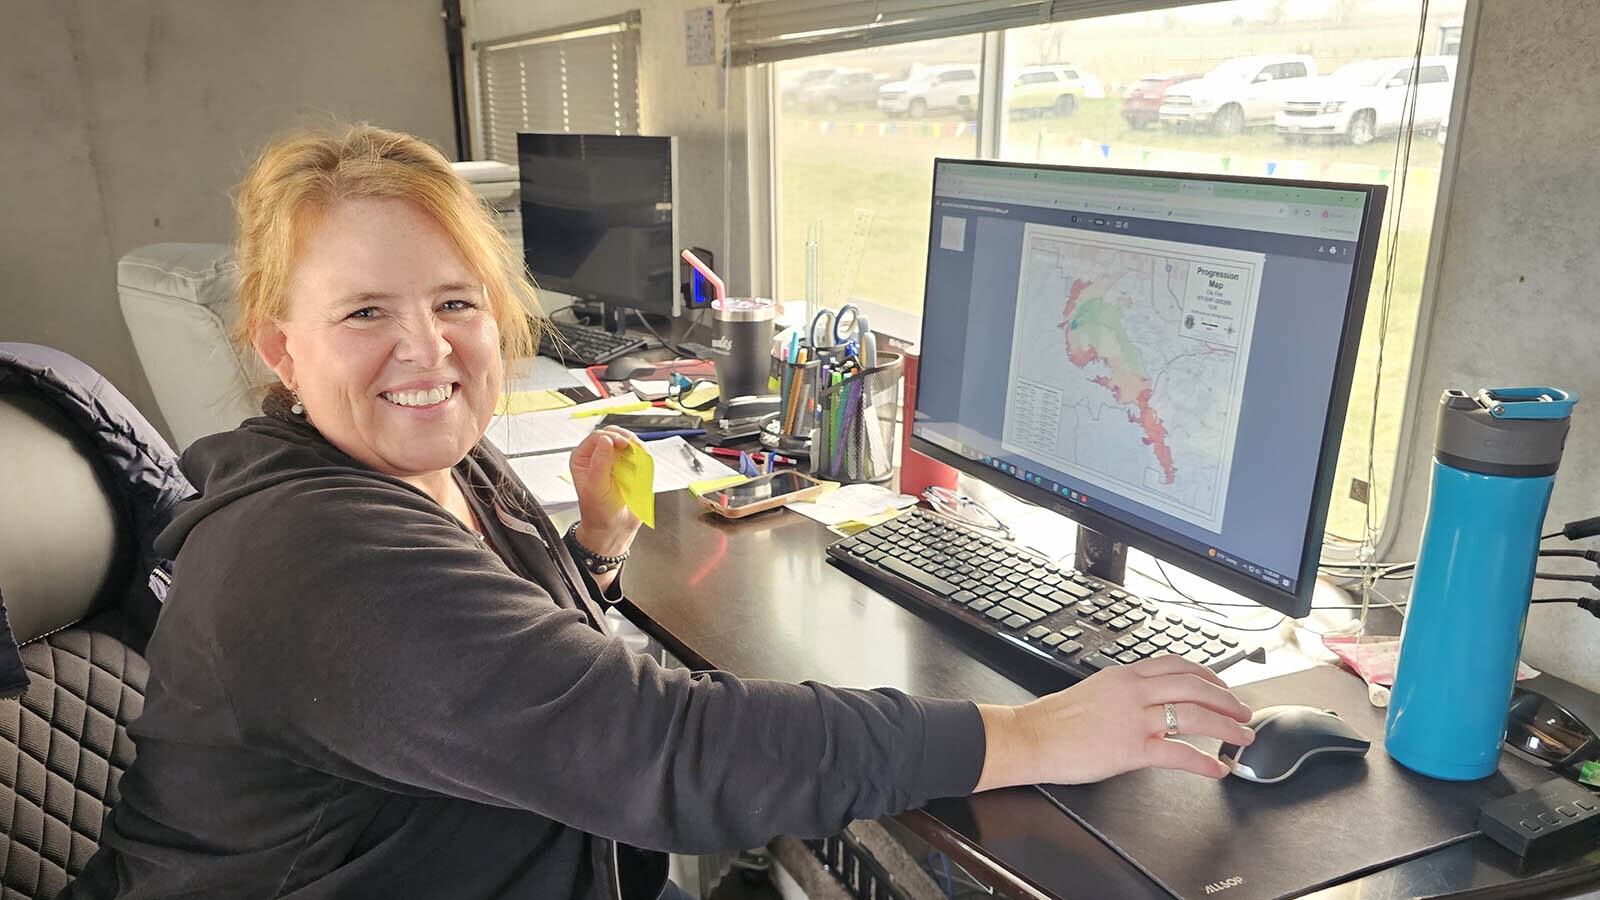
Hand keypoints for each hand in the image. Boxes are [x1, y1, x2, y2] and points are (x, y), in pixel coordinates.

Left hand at [568, 426, 643, 556]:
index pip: (597, 437)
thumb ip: (599, 463)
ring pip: (628, 440)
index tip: (623, 444)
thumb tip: (605, 441)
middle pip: (614, 434)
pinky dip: (643, 456)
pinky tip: (642, 464)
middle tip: (635, 448)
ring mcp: (615, 460)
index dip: (612, 437)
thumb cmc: (599, 512)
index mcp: (583, 458)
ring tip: (640, 456)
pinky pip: (638, 453)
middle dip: (626, 438)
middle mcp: (598, 456)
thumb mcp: (596, 488)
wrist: (614, 528)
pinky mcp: (629, 466)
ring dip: (636, 446)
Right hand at [973, 656, 1253, 789]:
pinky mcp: (1131, 748)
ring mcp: (1133, 719)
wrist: (1031, 737)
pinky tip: (1216, 769)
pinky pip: (1177, 752)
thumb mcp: (1094, 692)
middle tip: (1245, 712)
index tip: (1223, 686)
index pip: (1176, 666)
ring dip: (1225, 727)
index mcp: (1124, 676)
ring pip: (1193, 715)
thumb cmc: (1055, 721)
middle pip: (1193, 686)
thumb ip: (1123, 694)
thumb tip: (1147, 704)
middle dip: (1226, 700)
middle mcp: (1133, 692)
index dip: (1207, 675)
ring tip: (1242, 738)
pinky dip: (1203, 761)